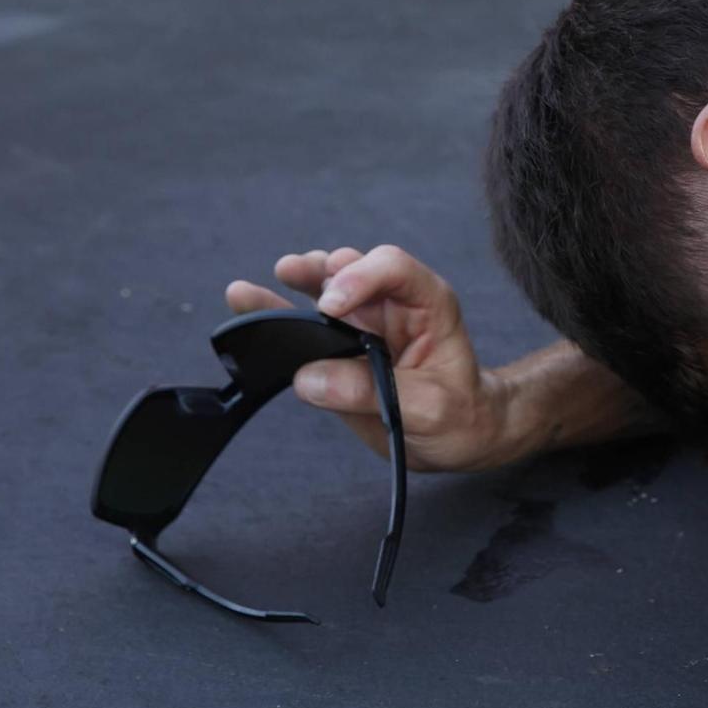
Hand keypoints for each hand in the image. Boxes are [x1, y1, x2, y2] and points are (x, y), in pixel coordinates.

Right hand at [225, 245, 511, 471]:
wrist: (457, 439)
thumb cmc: (460, 417)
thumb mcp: (428, 410)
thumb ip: (372, 392)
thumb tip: (310, 378)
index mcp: (428, 305)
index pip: (394, 268)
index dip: (360, 277)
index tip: (330, 306)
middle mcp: (393, 306)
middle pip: (354, 269)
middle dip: (321, 270)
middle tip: (292, 273)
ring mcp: (364, 324)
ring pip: (325, 289)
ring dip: (295, 282)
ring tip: (261, 284)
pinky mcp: (340, 348)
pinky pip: (305, 324)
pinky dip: (277, 312)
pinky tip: (248, 303)